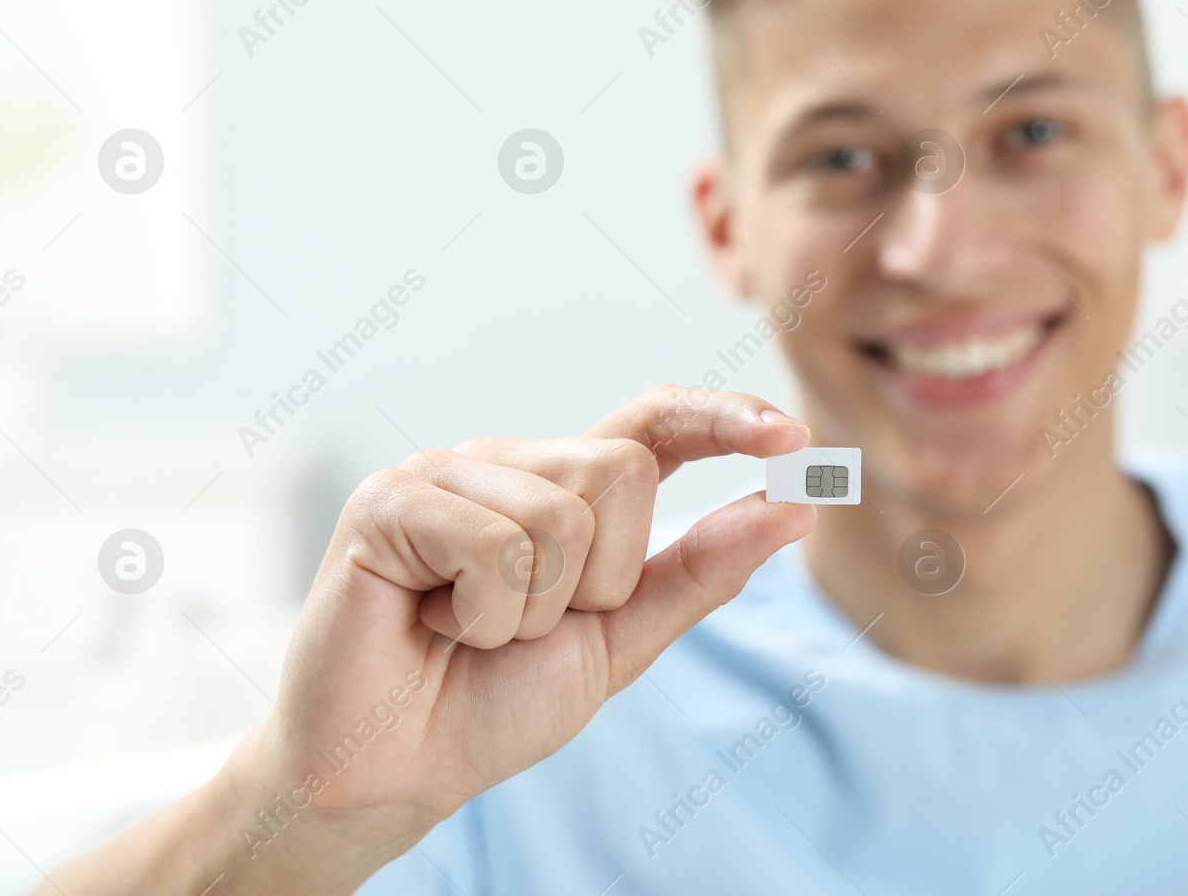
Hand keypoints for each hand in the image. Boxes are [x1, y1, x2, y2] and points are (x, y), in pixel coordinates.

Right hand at [248, 386, 815, 852]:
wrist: (395, 770)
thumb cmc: (494, 700)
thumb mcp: (621, 639)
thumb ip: (702, 570)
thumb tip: (796, 507)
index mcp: (564, 487)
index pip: (655, 420)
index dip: (723, 418)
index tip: (795, 438)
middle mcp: (509, 461)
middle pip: (624, 471)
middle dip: (600, 580)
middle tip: (526, 625)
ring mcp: (446, 471)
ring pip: (562, 515)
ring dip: (532, 611)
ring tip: (472, 629)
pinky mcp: (391, 499)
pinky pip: (494, 546)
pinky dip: (480, 616)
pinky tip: (433, 624)